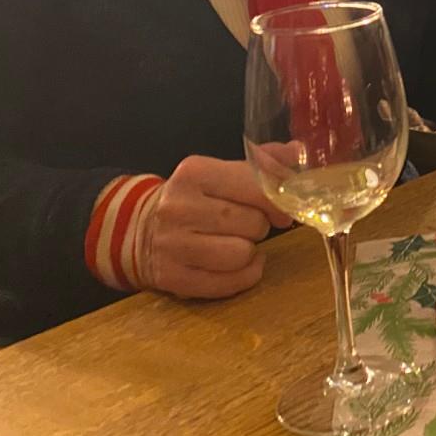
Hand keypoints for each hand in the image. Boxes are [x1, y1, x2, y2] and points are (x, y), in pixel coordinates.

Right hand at [136, 156, 292, 299]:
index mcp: (194, 173)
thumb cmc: (192, 199)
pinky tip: (238, 265)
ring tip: (238, 242)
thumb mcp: (219, 172)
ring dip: (250, 251)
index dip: (278, 202)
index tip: (282, 210)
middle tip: (248, 224)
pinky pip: (229, 283)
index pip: (256, 188)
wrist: (138, 228)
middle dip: (260, 226)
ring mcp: (172, 244)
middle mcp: (178, 207)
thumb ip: (261, 162)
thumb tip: (297, 152)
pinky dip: (243, 275)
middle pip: (253, 223)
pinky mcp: (172, 277)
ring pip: (242, 254)